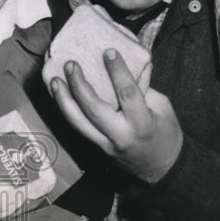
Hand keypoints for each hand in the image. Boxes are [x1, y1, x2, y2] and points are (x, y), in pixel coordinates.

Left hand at [50, 49, 182, 183]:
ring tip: (54, 79)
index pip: (127, 94)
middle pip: (94, 109)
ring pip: (77, 122)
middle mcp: (120, 136)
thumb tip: (128, 62)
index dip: (117, 71)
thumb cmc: (165, 134)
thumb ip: (144, 87)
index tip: (108, 52)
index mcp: (142, 124)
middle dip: (79, 85)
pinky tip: (58, 94)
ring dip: (63, 99)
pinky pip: (77, 127)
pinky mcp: (96, 147)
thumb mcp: (163, 108)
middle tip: (71, 64)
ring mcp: (105, 144)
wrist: (161, 168)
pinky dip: (66, 109)